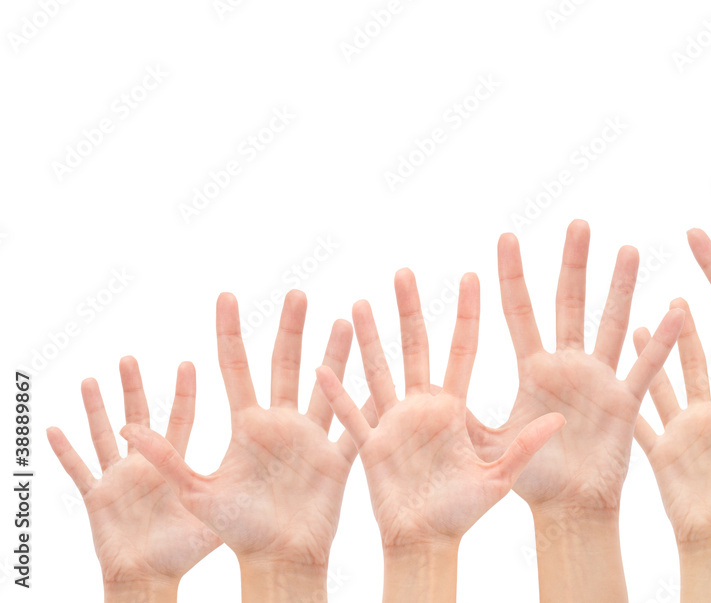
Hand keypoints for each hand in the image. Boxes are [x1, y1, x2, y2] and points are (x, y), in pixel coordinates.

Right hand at [47, 357, 220, 597]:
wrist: (152, 578)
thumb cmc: (184, 551)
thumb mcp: (212, 513)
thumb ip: (233, 489)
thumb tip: (278, 474)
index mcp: (174, 466)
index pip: (180, 420)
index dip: (183, 394)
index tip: (188, 364)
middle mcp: (144, 466)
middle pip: (139, 417)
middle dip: (134, 388)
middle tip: (130, 358)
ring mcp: (119, 479)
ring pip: (105, 435)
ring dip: (97, 408)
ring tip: (92, 379)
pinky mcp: (98, 497)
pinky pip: (79, 470)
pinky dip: (66, 451)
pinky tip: (53, 428)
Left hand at [121, 291, 360, 596]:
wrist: (278, 559)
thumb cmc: (237, 530)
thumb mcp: (196, 493)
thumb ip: (167, 459)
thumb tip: (128, 431)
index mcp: (246, 425)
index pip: (235, 366)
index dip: (229, 331)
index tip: (226, 295)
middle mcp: (279, 424)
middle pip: (284, 364)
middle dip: (291, 328)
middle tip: (297, 293)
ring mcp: (310, 438)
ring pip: (326, 384)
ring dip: (335, 353)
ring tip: (346, 317)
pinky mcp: (336, 458)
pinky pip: (354, 425)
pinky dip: (364, 403)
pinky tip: (377, 377)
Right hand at [316, 270, 563, 549]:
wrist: (427, 542)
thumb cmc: (462, 513)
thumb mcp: (499, 477)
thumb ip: (525, 447)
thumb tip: (559, 421)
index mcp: (453, 409)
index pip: (462, 350)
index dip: (467, 315)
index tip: (471, 277)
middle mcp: (422, 408)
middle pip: (415, 349)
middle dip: (409, 311)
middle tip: (404, 272)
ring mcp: (394, 423)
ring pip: (379, 371)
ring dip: (369, 339)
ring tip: (359, 304)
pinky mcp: (371, 446)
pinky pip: (352, 416)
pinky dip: (339, 395)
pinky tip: (324, 368)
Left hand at [467, 220, 685, 513]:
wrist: (569, 508)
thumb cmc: (531, 479)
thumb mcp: (489, 445)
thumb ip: (464, 419)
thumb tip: (428, 394)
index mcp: (533, 369)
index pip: (519, 311)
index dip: (512, 276)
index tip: (506, 237)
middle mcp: (567, 365)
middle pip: (570, 304)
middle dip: (572, 264)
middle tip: (578, 223)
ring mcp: (599, 380)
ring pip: (611, 325)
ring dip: (620, 289)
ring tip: (628, 250)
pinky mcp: (624, 403)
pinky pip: (645, 370)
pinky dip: (661, 344)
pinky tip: (675, 312)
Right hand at [632, 299, 710, 545]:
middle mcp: (705, 417)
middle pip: (695, 364)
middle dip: (686, 332)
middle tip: (679, 299)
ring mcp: (680, 432)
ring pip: (661, 383)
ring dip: (650, 356)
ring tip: (637, 323)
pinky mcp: (659, 451)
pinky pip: (640, 419)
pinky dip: (630, 396)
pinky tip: (616, 374)